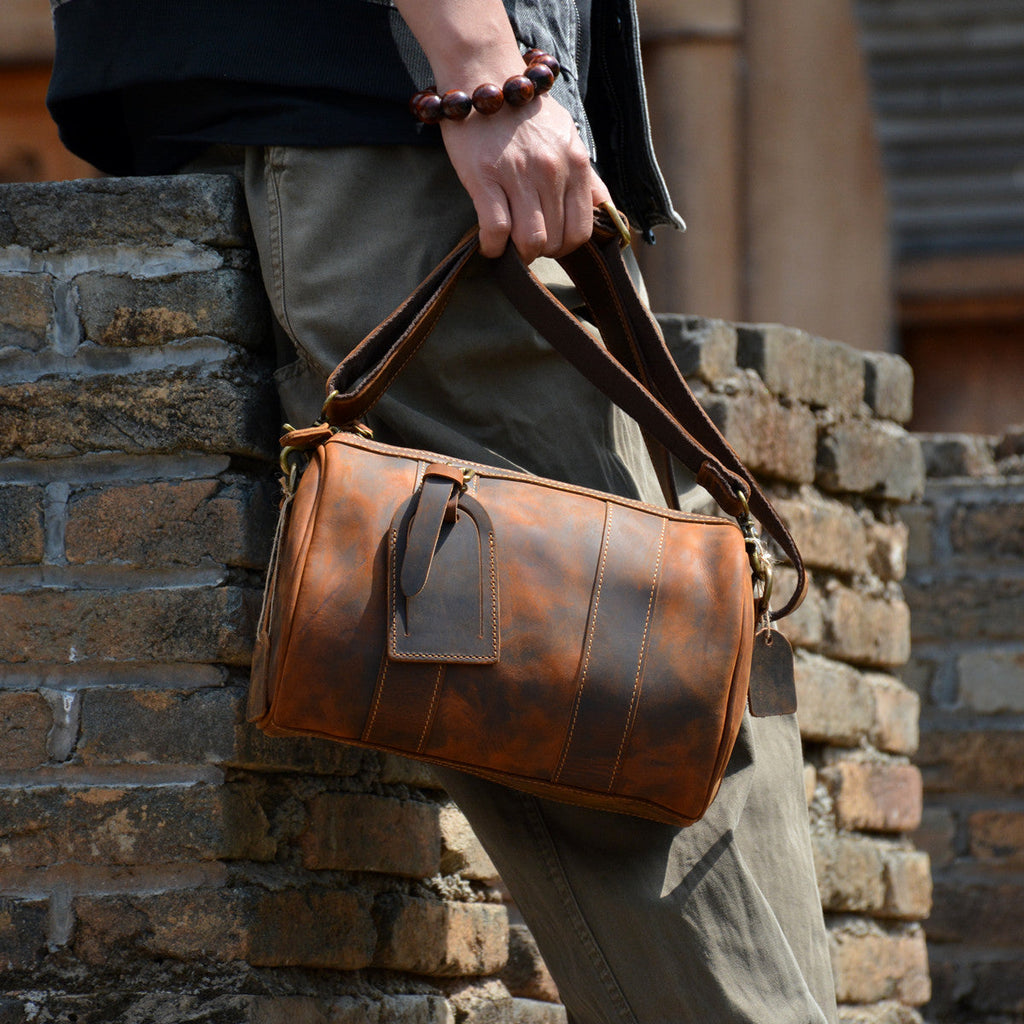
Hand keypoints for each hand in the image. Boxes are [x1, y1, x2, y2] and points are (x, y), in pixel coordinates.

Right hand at [441, 96, 611, 261]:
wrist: (486, 77)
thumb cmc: (526, 115)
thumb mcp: (568, 138)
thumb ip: (587, 178)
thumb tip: (606, 211)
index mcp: (576, 163)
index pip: (581, 230)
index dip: (565, 246)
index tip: (550, 242)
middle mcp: (552, 170)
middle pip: (554, 241)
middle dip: (540, 251)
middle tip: (525, 241)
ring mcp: (519, 175)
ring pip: (529, 241)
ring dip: (518, 254)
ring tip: (508, 245)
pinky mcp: (486, 178)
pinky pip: (496, 230)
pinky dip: (493, 247)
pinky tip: (490, 245)